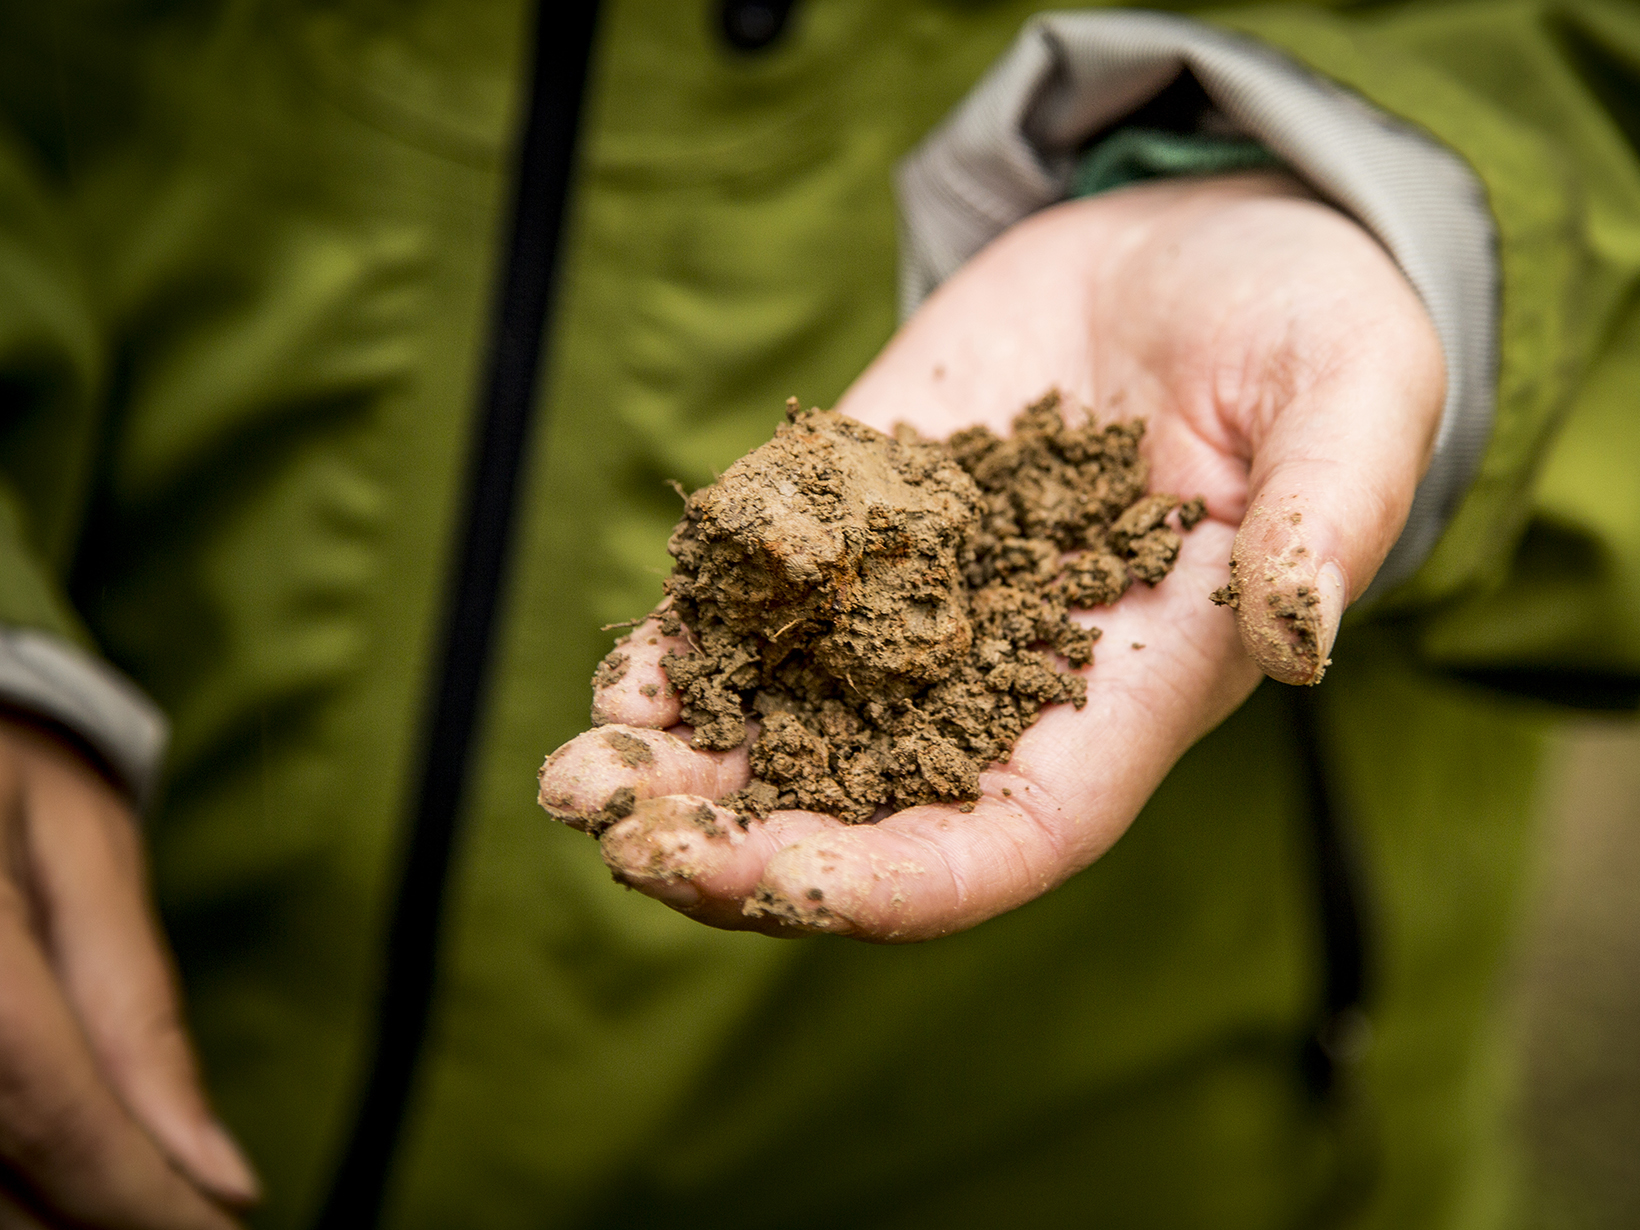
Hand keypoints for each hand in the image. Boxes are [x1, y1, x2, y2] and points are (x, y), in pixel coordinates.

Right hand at [0, 714, 256, 1226]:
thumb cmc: (1, 766)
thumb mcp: (85, 852)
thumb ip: (138, 1011)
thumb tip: (218, 1169)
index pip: (52, 1105)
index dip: (140, 1198)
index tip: (225, 1228)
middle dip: (92, 1223)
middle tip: (187, 1219)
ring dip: (40, 1213)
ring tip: (133, 1198)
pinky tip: (55, 1181)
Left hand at [539, 173, 1443, 940]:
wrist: (1204, 248)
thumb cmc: (1309, 330)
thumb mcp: (1353, 399)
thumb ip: (1328, 515)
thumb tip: (1297, 633)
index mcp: (1124, 694)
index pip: (1005, 836)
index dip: (894, 877)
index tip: (782, 883)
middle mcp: (1001, 675)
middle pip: (865, 808)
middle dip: (740, 841)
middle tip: (622, 834)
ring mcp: (916, 603)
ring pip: (787, 726)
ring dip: (681, 766)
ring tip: (577, 776)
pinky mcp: (855, 519)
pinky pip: (759, 609)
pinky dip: (686, 650)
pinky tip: (624, 674)